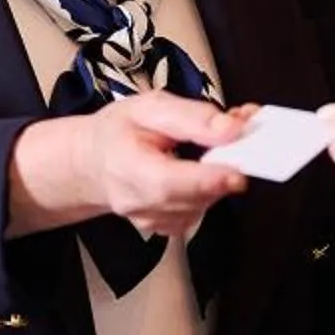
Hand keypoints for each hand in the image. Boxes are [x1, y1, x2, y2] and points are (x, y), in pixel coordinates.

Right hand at [14, 91, 251, 239]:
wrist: (92, 164)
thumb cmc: (118, 133)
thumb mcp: (149, 107)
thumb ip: (191, 116)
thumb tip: (231, 129)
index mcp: (128, 168)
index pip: (171, 183)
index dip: (210, 177)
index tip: (240, 168)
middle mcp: (140, 203)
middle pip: (196, 195)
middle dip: (226, 167)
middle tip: (241, 138)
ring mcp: (154, 220)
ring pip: (205, 203)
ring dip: (221, 175)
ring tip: (217, 147)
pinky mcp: (167, 226)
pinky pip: (201, 209)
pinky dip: (211, 188)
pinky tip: (204, 169)